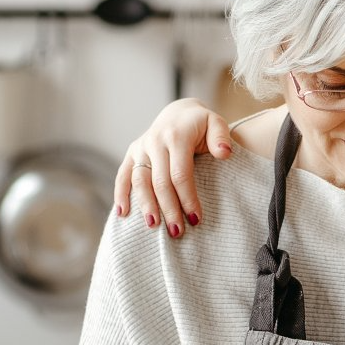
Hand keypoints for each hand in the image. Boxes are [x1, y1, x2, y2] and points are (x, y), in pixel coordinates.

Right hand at [113, 98, 233, 236]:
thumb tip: (224, 154)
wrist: (179, 112)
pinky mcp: (132, 152)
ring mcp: (141, 147)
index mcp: (176, 137)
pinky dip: (120, 194)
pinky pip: (123, 175)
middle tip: (177, 232)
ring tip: (153, 227)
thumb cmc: (201, 125)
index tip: (195, 219)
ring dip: (145, 205)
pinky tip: (122, 213)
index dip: (187, 198)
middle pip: (160, 182)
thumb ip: (221, 137)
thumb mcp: (216, 124)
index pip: (180, 174)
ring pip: (140, 180)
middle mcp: (155, 142)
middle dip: (168, 208)